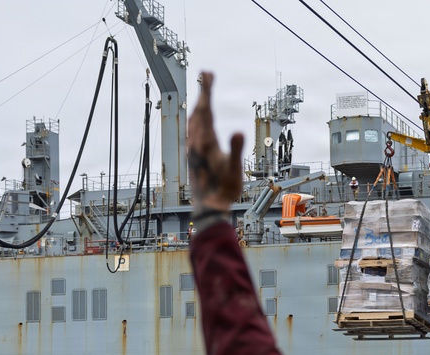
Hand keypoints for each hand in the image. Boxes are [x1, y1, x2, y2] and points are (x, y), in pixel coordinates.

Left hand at [188, 71, 244, 214]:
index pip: (206, 109)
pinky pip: (191, 130)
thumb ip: (236, 150)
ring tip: (202, 95)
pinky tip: (196, 123)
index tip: (208, 73)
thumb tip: (238, 132)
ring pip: (192, 120)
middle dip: (203, 92)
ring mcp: (192, 149)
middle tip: (207, 75)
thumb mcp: (234, 170)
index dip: (207, 90)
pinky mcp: (192, 155)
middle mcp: (195, 142)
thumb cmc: (224, 189)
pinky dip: (195, 119)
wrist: (208, 206)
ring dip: (198, 104)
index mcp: (206, 141)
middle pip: (198, 111)